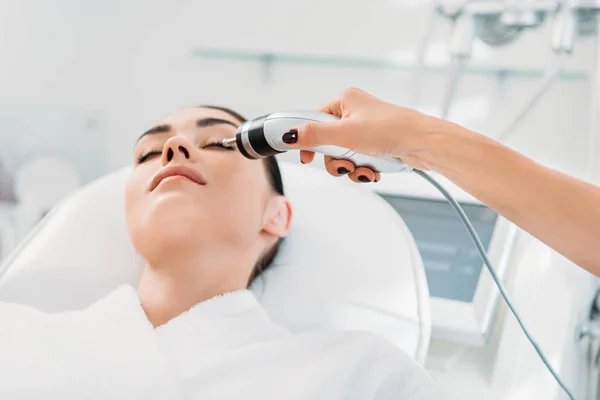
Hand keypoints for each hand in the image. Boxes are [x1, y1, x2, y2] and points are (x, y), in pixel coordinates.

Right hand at [288, 88, 449, 182]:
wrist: (424, 144)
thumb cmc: (391, 130)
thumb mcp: (345, 134)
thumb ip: (313, 135)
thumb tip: (288, 136)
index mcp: (345, 101)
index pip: (313, 119)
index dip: (309, 140)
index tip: (307, 157)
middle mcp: (355, 113)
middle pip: (327, 143)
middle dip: (336, 160)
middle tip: (345, 165)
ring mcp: (366, 131)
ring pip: (343, 155)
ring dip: (350, 168)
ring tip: (363, 170)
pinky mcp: (376, 145)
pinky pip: (358, 161)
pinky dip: (363, 170)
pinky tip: (373, 171)